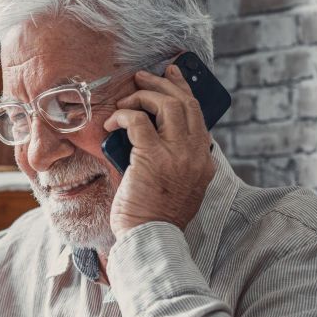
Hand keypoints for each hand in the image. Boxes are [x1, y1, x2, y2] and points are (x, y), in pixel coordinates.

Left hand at [102, 64, 214, 239]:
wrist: (150, 239)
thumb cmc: (155, 217)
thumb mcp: (178, 187)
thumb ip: (175, 161)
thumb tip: (152, 134)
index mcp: (203, 163)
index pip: (199, 116)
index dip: (185, 92)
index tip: (173, 77)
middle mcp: (195, 155)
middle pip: (185, 104)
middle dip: (163, 84)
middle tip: (144, 77)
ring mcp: (177, 155)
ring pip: (167, 106)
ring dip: (143, 96)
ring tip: (126, 99)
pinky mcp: (153, 157)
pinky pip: (137, 122)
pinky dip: (123, 115)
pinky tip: (112, 123)